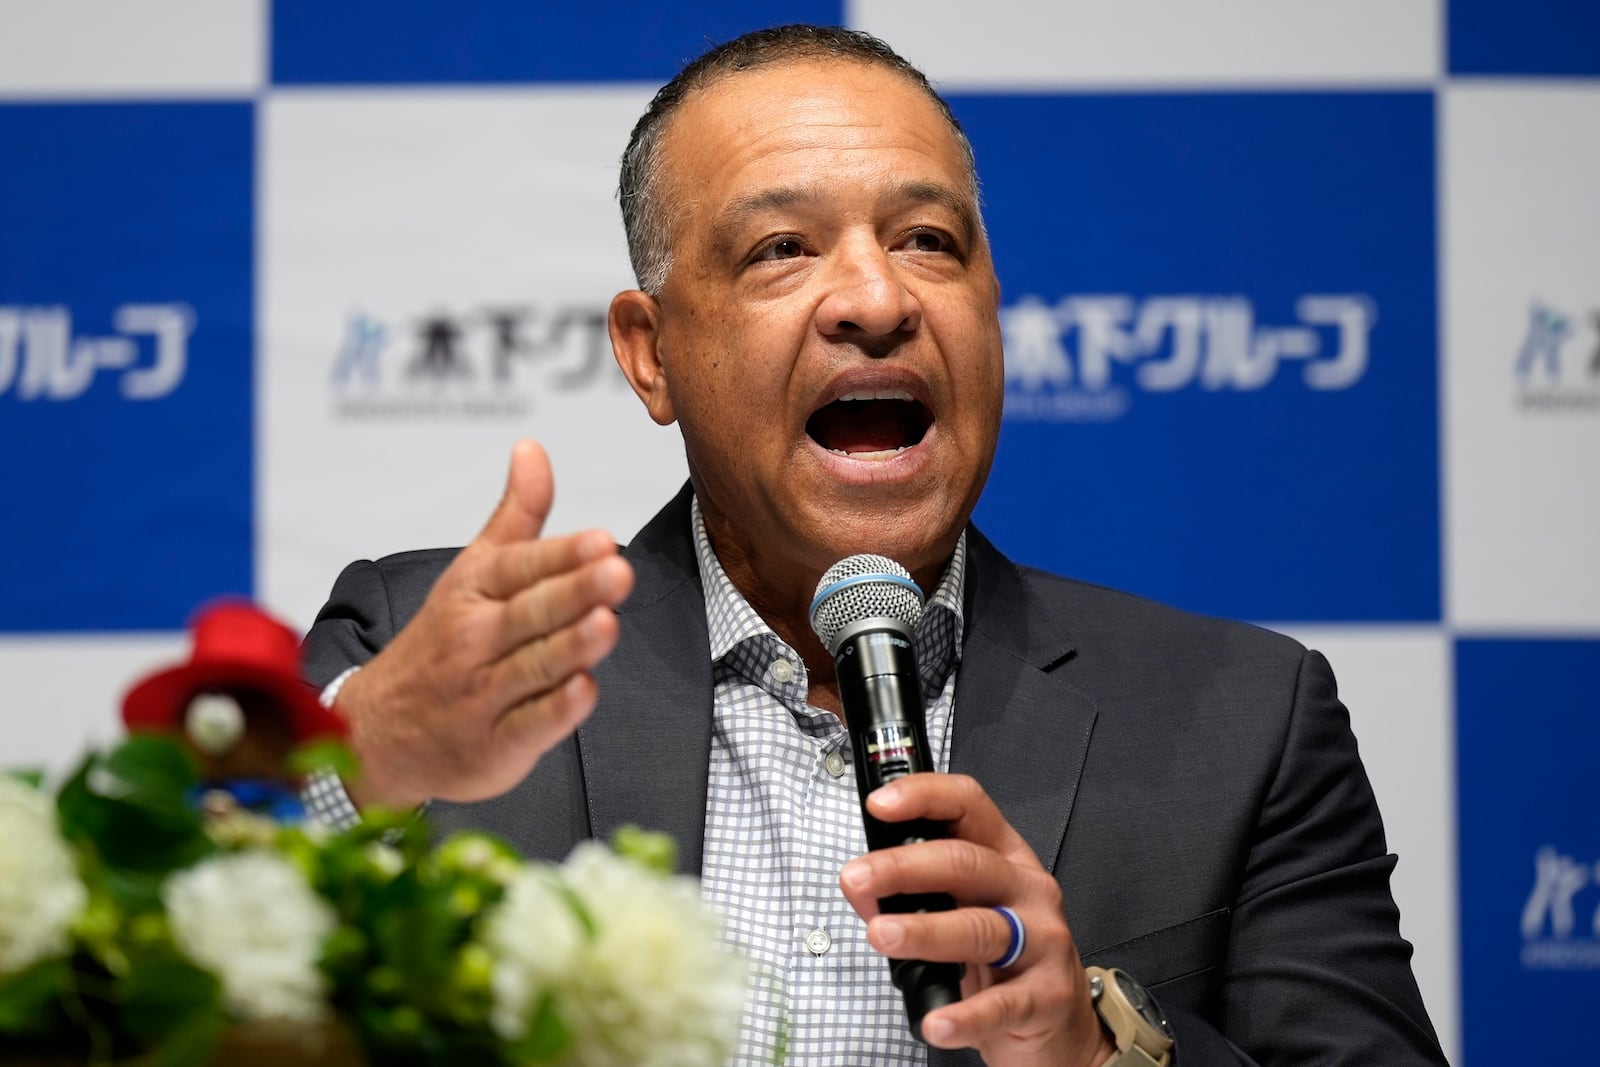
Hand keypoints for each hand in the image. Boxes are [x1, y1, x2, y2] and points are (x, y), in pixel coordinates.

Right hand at [334, 440, 634, 808]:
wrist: (377, 732)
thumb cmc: (444, 641)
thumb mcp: (472, 572)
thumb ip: (516, 516)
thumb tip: (532, 447)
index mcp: (471, 593)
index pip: (520, 568)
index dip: (562, 555)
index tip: (603, 540)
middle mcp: (473, 641)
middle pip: (531, 614)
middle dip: (575, 592)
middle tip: (618, 572)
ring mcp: (482, 695)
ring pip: (534, 667)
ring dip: (571, 646)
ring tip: (608, 623)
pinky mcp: (494, 745)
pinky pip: (529, 726)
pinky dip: (556, 711)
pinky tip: (585, 689)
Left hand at [838, 774, 1115, 1066]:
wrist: (1058, 1021)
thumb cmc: (1004, 957)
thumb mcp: (960, 912)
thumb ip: (911, 895)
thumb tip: (859, 887)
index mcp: (1004, 857)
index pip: (968, 806)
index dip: (924, 797)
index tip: (879, 804)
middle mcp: (1027, 890)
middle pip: (967, 863)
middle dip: (904, 867)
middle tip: (858, 878)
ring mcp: (1043, 941)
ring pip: (980, 927)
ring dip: (925, 930)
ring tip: (881, 935)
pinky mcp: (1047, 995)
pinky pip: (1002, 1005)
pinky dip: (965, 1015)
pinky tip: (936, 1022)